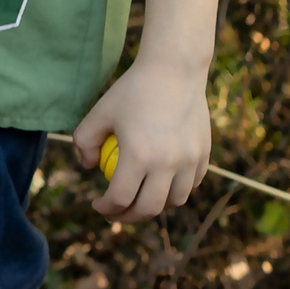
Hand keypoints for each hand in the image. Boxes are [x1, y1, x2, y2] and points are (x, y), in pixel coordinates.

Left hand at [73, 58, 211, 222]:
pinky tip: (161, 182)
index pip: (120, 198)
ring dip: (155, 205)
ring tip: (139, 198)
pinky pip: (191, 184)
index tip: (96, 204)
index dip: (105, 208)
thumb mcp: (99, 113)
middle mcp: (168, 164)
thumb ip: (84, 142)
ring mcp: (190, 161)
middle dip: (128, 216)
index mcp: (139, 156)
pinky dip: (176, 190)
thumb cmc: (132, 91)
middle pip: (149, 208)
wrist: (174, 71)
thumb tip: (88, 167)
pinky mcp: (205, 155)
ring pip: (174, 200)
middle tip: (115, 212)